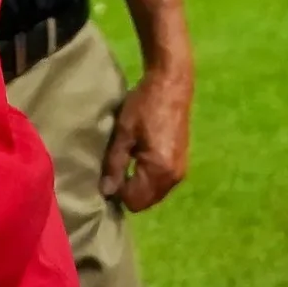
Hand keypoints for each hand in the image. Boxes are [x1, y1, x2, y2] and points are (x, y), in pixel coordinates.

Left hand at [99, 60, 191, 212]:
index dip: (117, 191)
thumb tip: (106, 192)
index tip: (107, 173)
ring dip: (138, 185)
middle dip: (128, 191)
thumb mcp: (124, 132)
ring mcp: (180, 171)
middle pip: (145, 202)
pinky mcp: (182, 163)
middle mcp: (174, 177)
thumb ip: (115, 164)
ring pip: (153, 194)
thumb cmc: (145, 104)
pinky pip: (161, 184)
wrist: (172, 84)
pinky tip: (138, 159)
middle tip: (114, 168)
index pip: (133, 201)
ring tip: (126, 161)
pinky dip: (148, 178)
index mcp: (160, 170)